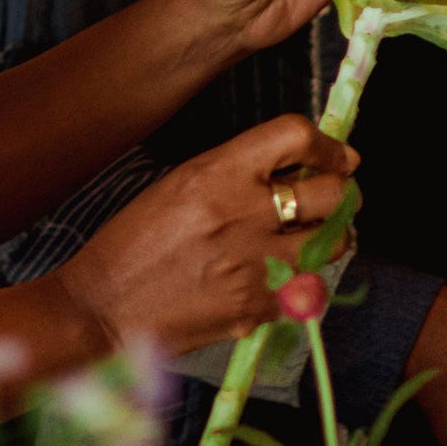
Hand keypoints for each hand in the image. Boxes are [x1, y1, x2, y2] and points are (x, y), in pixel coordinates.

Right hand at [53, 114, 356, 353]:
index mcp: (216, 173)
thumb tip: (299, 166)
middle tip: (333, 198)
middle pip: (332, 192)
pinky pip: (307, 288)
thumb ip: (238, 172)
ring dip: (331, 236)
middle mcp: (243, 214)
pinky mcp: (259, 308)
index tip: (339, 156)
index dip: (328, 145)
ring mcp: (256, 265)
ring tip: (311, 238)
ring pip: (334, 243)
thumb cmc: (135, 242)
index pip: (295, 137)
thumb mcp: (180, 185)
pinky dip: (301, 281)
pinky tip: (275, 278)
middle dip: (341, 192)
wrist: (105, 307)